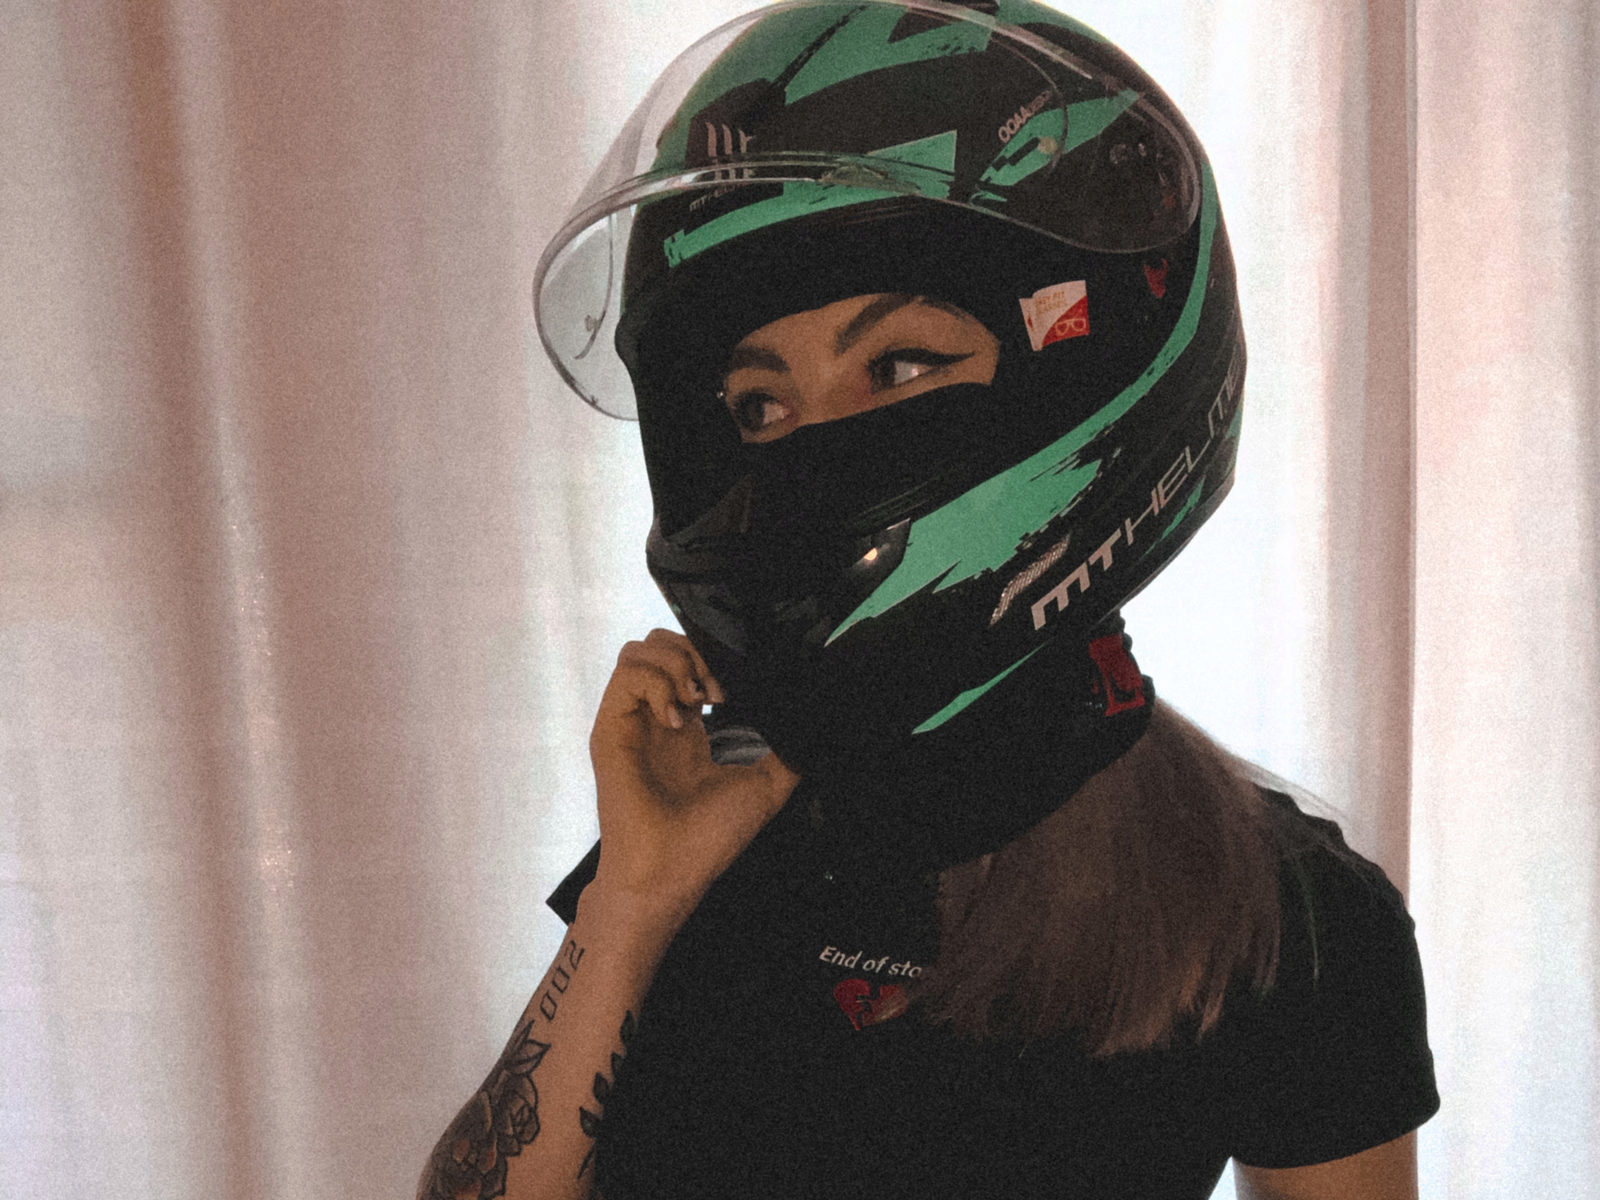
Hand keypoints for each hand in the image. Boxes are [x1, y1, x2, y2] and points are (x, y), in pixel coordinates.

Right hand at [588, 629, 799, 916]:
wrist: (670, 873)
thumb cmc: (708, 840)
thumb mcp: (764, 788)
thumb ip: (786, 755)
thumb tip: (812, 727)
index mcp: (687, 726)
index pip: (687, 660)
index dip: (712, 658)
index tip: (736, 688)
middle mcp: (655, 717)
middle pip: (660, 644)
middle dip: (694, 652)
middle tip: (717, 692)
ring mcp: (630, 721)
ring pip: (638, 651)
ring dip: (675, 663)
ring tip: (696, 700)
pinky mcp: (610, 729)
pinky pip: (625, 675)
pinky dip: (656, 684)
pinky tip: (677, 718)